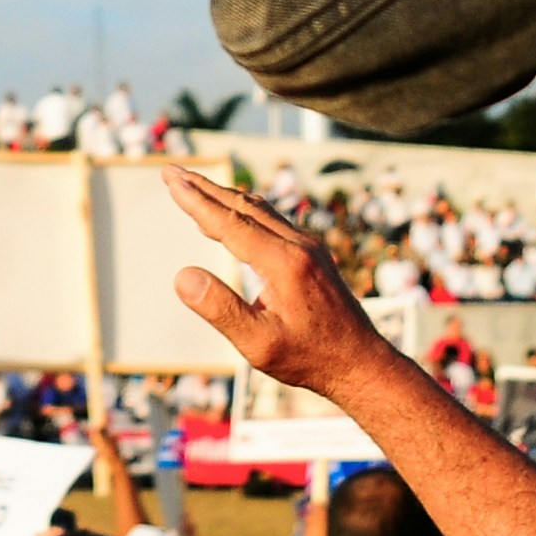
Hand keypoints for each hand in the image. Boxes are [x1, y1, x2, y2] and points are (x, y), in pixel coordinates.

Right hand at [161, 167, 393, 396]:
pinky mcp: (315, 256)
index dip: (196, 201)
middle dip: (204, 188)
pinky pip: (274, 222)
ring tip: (195, 187)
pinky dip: (245, 212)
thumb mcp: (259, 345)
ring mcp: (310, 248)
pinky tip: (235, 219)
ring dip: (224, 197)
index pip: (229, 223)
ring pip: (260, 211)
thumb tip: (182, 276)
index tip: (171, 179)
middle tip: (172, 171)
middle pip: (243, 207)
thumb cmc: (310, 359)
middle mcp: (299, 246)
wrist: (364, 364)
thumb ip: (221, 309)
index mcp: (284, 263)